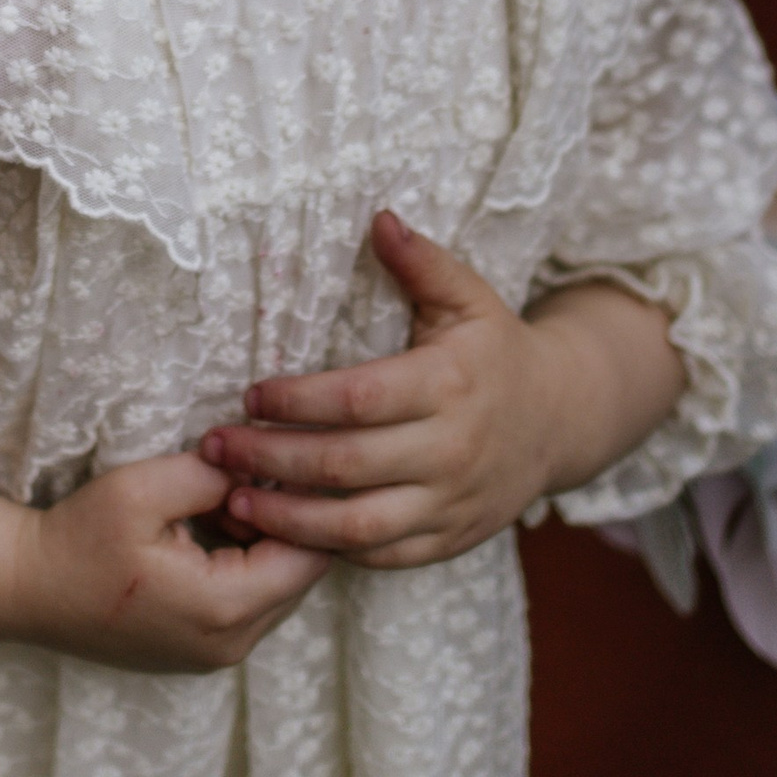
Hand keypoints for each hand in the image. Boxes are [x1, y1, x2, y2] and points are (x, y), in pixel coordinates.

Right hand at [0, 427, 327, 672]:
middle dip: (285, 522)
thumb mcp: (146, 488)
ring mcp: (215, 655)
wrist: (23, 589)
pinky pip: (250, 604)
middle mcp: (229, 644)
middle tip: (244, 478)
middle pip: (300, 574)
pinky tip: (207, 530)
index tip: (278, 466)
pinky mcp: (199, 651)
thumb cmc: (79, 537)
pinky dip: (244, 565)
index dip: (305, 504)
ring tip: (221, 502)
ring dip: (264, 543)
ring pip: (278, 589)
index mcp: (224, 607)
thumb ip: (215, 472)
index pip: (312, 555)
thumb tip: (267, 463)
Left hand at [201, 210, 686, 568]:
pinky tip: (285, 533)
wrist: (560, 418)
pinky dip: (328, 550)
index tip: (249, 395)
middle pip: (345, 465)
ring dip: (288, 519)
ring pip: (357, 526)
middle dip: (271, 459)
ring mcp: (451, 502)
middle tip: (215, 449)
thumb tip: (378, 218)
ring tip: (233, 503)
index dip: (298, 401)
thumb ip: (422, 261)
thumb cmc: (497, 350)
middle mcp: (452, 448)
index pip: (359, 399)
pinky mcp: (449, 541)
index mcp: (451, 383)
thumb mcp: (469, 297)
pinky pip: (380, 558)